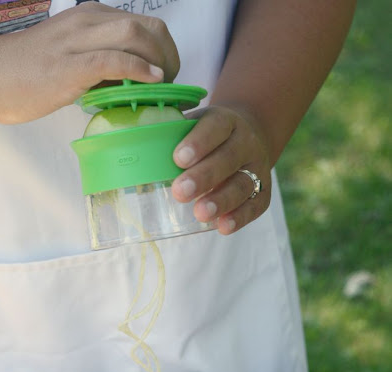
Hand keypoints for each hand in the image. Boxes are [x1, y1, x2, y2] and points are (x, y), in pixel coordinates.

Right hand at [0, 2, 178, 123]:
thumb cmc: (29, 74)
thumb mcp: (74, 61)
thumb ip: (103, 68)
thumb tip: (132, 85)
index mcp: (91, 17)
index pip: (145, 25)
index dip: (166, 51)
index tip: (168, 77)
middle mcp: (88, 21)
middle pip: (148, 28)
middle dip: (171, 57)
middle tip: (171, 86)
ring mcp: (78, 41)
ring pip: (136, 36)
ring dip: (161, 63)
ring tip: (163, 89)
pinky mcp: (69, 65)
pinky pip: (113, 60)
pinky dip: (138, 69)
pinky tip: (152, 82)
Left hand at [171, 105, 270, 234]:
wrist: (249, 137)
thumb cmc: (207, 137)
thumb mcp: (193, 125)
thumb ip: (171, 135)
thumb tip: (131, 149)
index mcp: (226, 121)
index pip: (215, 127)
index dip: (198, 142)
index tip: (178, 159)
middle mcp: (246, 142)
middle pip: (228, 159)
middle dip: (204, 177)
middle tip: (180, 192)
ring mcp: (257, 168)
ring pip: (243, 184)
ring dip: (222, 200)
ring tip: (200, 214)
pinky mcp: (263, 192)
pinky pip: (254, 205)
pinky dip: (240, 217)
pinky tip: (222, 227)